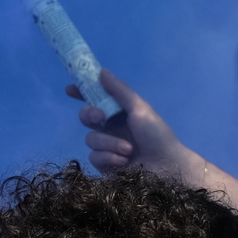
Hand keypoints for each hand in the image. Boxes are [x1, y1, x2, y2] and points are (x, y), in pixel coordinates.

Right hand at [72, 70, 197, 179]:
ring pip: (90, 139)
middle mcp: (111, 128)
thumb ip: (119, 91)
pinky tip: (124, 160)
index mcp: (120, 113)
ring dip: (109, 143)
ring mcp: (107, 147)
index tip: (70, 90)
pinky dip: (109, 157)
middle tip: (101, 118)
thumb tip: (102, 71)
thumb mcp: (140, 109)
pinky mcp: (105, 165)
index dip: (82, 93)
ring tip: (129, 149)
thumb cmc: (157, 134)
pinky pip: (95, 157)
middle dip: (89, 115)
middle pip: (86, 117)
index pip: (97, 100)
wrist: (166, 166)